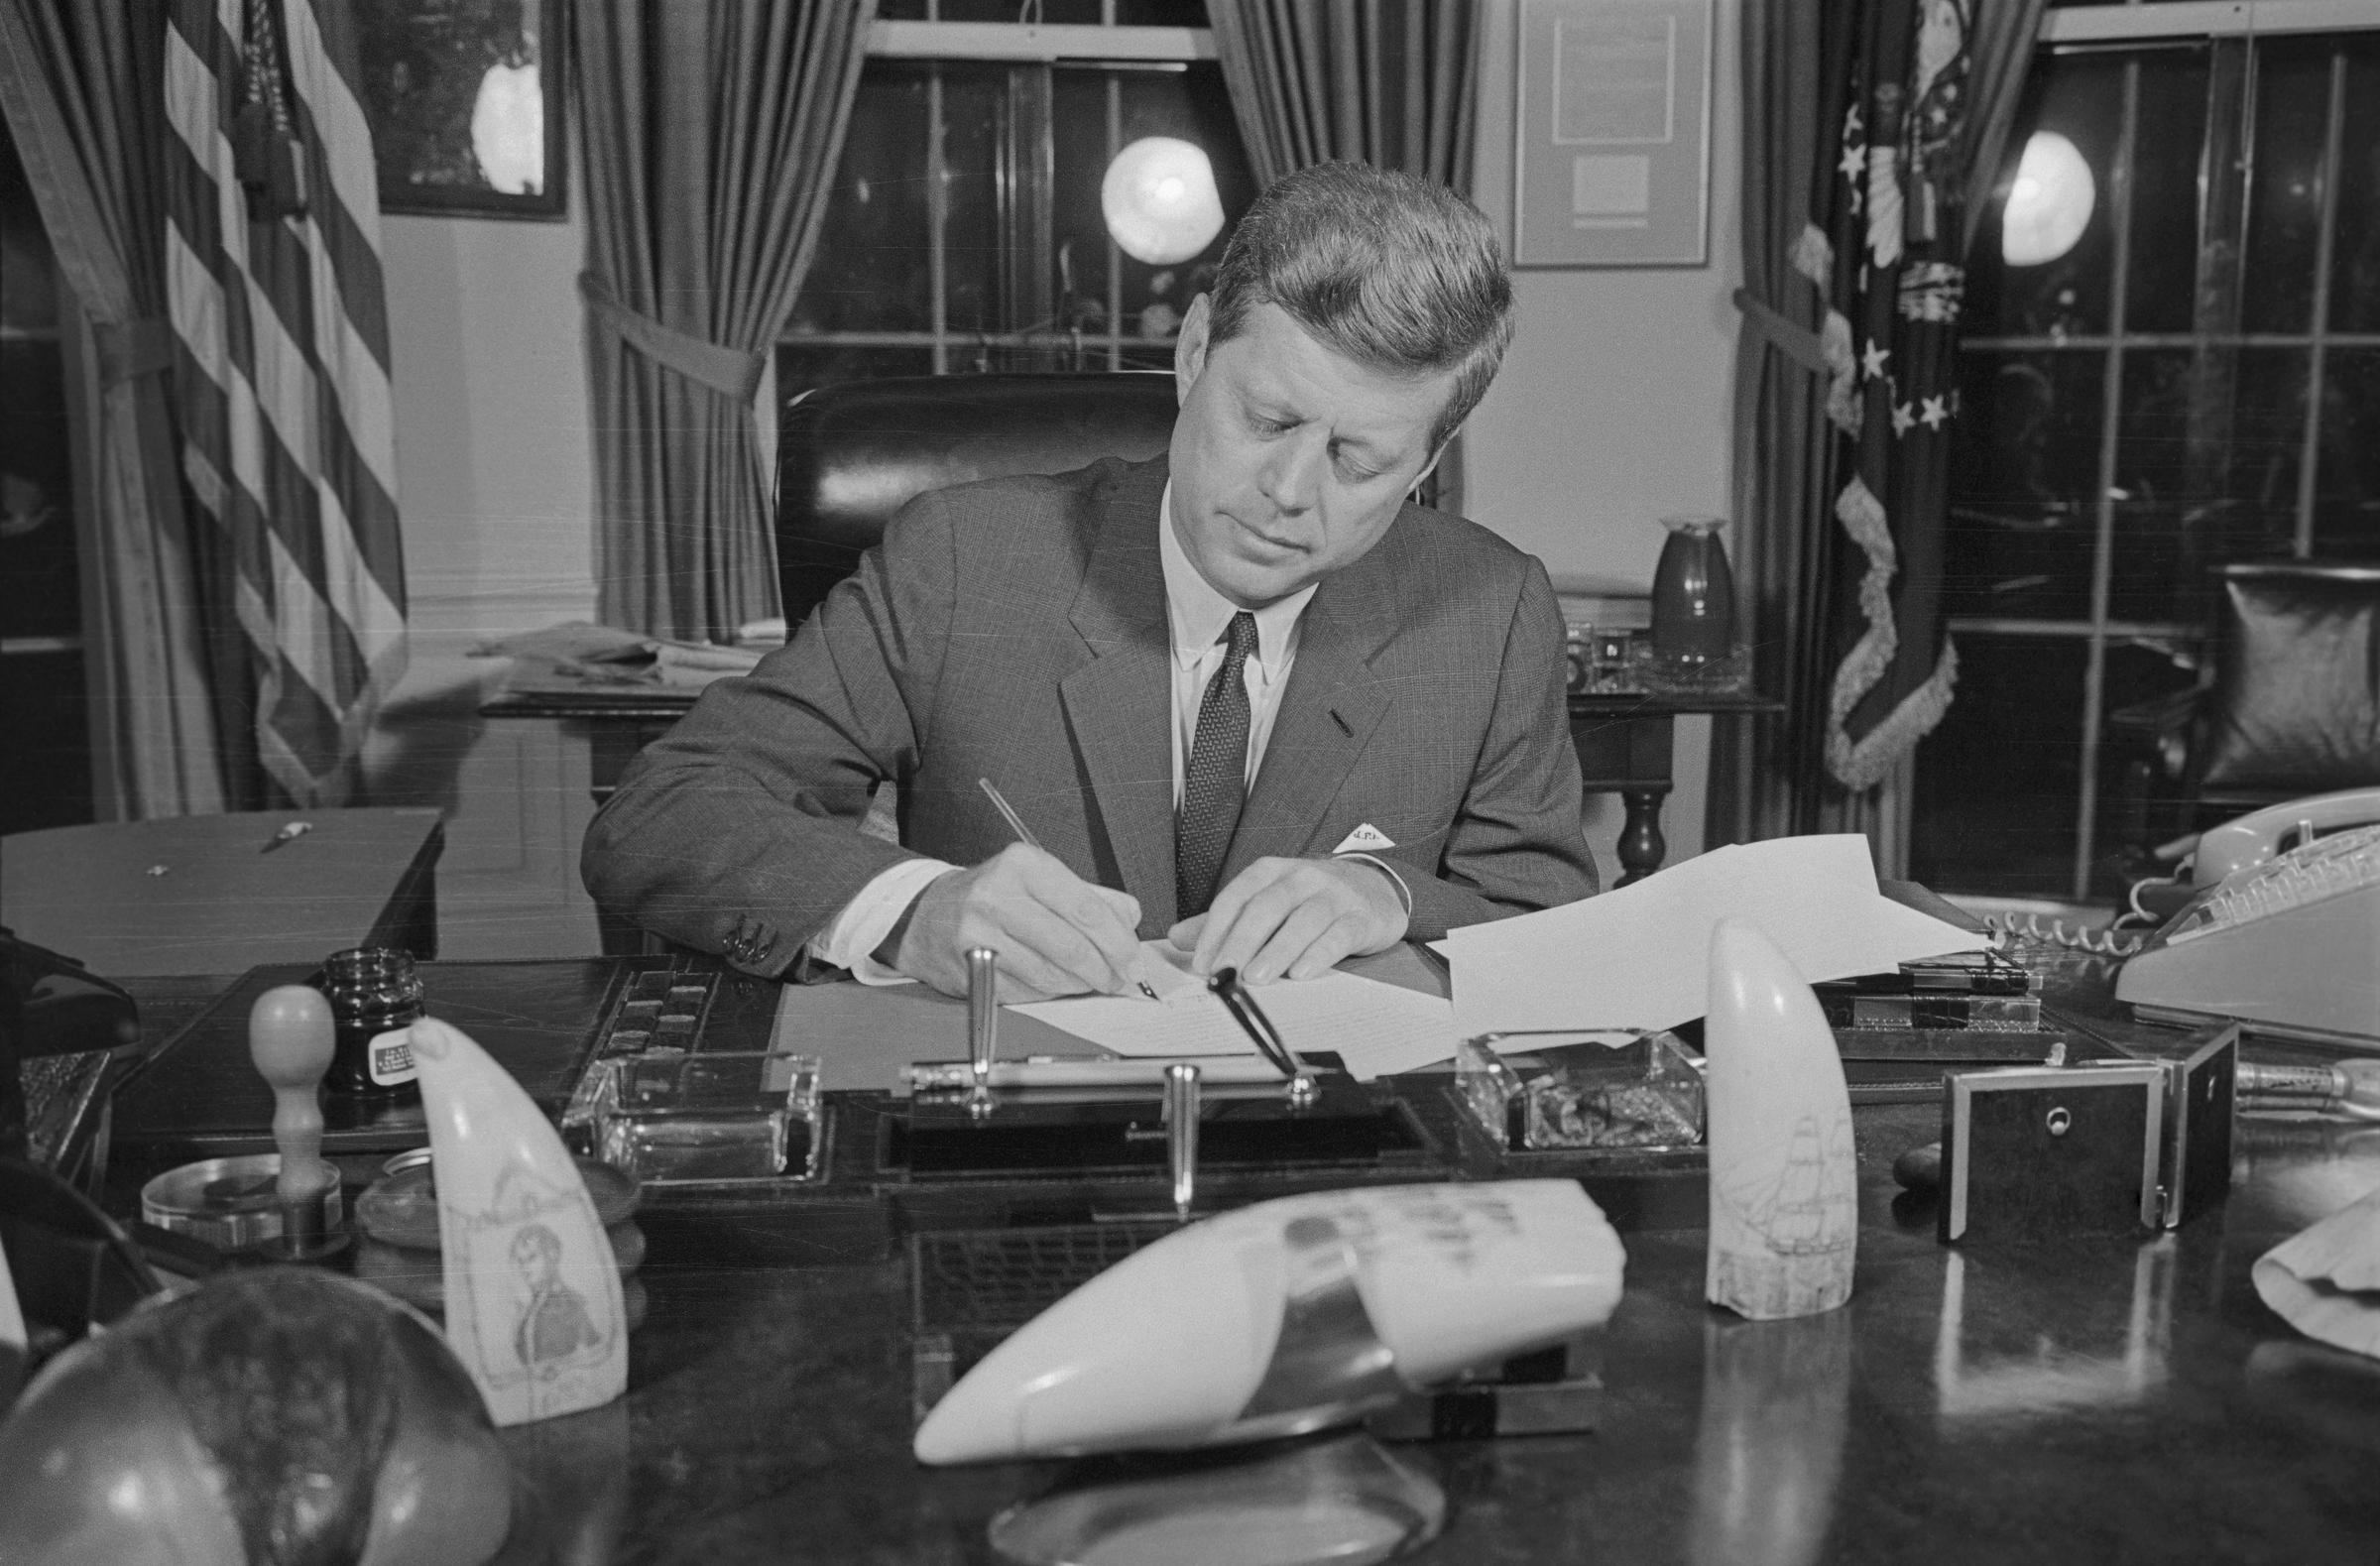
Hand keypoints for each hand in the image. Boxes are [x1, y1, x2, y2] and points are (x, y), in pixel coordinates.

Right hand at [895, 844, 1143, 1000]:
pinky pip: (1025, 992)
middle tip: (1119, 981)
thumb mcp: (1039, 878)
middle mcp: (997, 896)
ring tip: (1088, 982)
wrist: (923, 914)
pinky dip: (1047, 993)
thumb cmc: (991, 895)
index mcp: (1022, 865)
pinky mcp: (969, 970)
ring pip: (1049, 975)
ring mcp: (979, 935)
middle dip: (1104, 971)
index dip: (1117, 941)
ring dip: (1078, 985)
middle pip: (1070, 946)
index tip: (1133, 961)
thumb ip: (1089, 895)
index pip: (1085, 908)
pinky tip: (1052, 984)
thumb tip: (1130, 917)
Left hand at [1167, 856, 1406, 983]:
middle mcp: (1301, 877)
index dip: (1215, 930)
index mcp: (1271, 871)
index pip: (1236, 897)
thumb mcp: (1266, 900)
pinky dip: (1318, 954)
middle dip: (1242, 941)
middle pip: (1267, 907)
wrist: (1374, 889)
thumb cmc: (1310, 899)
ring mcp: (1333, 895)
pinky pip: (1338, 934)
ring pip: (1302, 920)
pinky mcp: (1360, 917)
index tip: (1202, 964)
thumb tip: (1177, 938)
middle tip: (1224, 972)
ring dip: (1277, 950)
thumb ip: (1225, 921)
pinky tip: (1301, 973)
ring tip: (1257, 978)